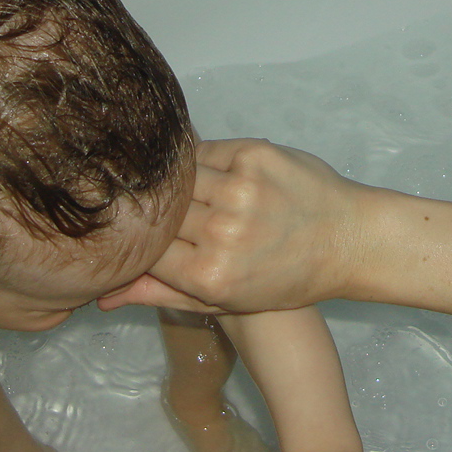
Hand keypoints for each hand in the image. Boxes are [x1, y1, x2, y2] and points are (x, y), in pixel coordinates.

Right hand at [102, 140, 365, 314]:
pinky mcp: (256, 154)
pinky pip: (206, 151)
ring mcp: (241, 189)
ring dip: (181, 183)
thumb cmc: (288, 277)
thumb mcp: (224, 301)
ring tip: (192, 192)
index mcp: (210, 275)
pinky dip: (203, 160)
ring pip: (179, 176)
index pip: (146, 249)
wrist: (349, 239)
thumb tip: (103, 298)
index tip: (144, 238)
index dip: (141, 242)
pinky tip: (213, 173)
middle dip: (160, 212)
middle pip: (160, 211)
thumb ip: (163, 294)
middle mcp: (224, 232)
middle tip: (164, 211)